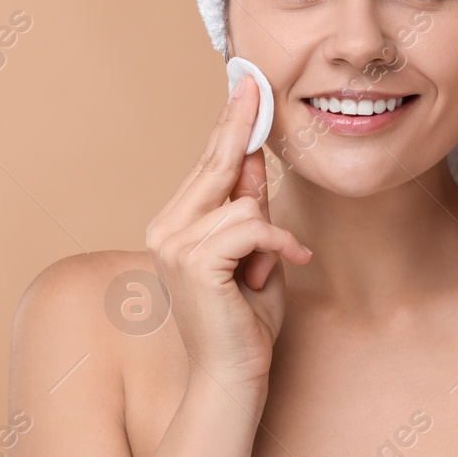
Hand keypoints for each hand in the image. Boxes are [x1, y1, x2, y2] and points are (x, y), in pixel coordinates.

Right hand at [144, 75, 313, 389]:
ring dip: (271, 235)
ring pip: (244, 202)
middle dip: (241, 125)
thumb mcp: (257, 252)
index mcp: (177, 223)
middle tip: (256, 83)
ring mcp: (174, 243)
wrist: (234, 373)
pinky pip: (252, 226)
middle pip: (216, 164)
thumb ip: (250, 209)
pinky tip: (291, 263)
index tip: (245, 85)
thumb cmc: (246, 318)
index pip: (207, 164)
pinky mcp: (193, 260)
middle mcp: (166, 227)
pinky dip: (279, 245)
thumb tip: (252, 158)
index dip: (229, 123)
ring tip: (269, 269)